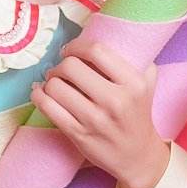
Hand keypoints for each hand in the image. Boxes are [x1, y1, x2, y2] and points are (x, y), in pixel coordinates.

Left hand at [31, 35, 168, 187]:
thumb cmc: (138, 115)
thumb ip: (136, 58)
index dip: (77, 45)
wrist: (137, 156)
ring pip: (56, 87)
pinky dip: (38, 96)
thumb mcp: (147, 84)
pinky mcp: (79, 135)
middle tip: (60, 69)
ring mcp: (95, 120)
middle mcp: (116, 101)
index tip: (70, 50)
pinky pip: (49, 108)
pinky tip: (40, 92)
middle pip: (72, 66)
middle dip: (60, 65)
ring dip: (48, 81)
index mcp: (134, 83)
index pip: (97, 50)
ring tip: (52, 82)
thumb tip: (112, 31)